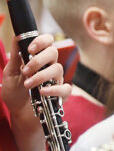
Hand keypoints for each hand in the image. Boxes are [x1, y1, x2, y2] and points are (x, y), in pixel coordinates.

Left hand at [1, 34, 71, 150]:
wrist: (18, 114)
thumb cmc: (15, 93)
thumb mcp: (10, 73)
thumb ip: (15, 56)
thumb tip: (17, 37)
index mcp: (38, 59)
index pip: (48, 42)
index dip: (42, 41)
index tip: (30, 49)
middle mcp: (49, 67)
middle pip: (54, 52)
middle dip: (38, 60)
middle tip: (25, 70)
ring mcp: (56, 80)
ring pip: (58, 69)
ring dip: (41, 76)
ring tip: (28, 85)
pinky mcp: (61, 95)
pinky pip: (65, 88)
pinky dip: (54, 89)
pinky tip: (42, 92)